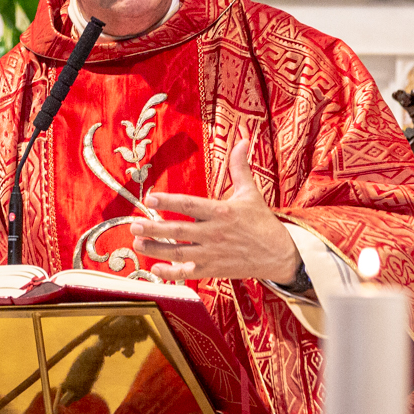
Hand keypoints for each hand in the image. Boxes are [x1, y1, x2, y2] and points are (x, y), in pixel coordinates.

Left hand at [130, 139, 299, 284]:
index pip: (190, 205)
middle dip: (154, 228)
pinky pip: (188, 273)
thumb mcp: (250, 193)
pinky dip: (171, 272)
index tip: (150, 198)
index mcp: (222, 212)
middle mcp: (215, 234)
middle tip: (134, 224)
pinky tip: (154, 268)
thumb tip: (241, 140)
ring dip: (156, 249)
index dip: (168, 202)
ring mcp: (213, 254)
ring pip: (179, 253)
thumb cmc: (261, 223)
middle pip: (178, 230)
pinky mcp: (213, 270)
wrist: (279, 255)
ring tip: (137, 242)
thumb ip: (239, 167)